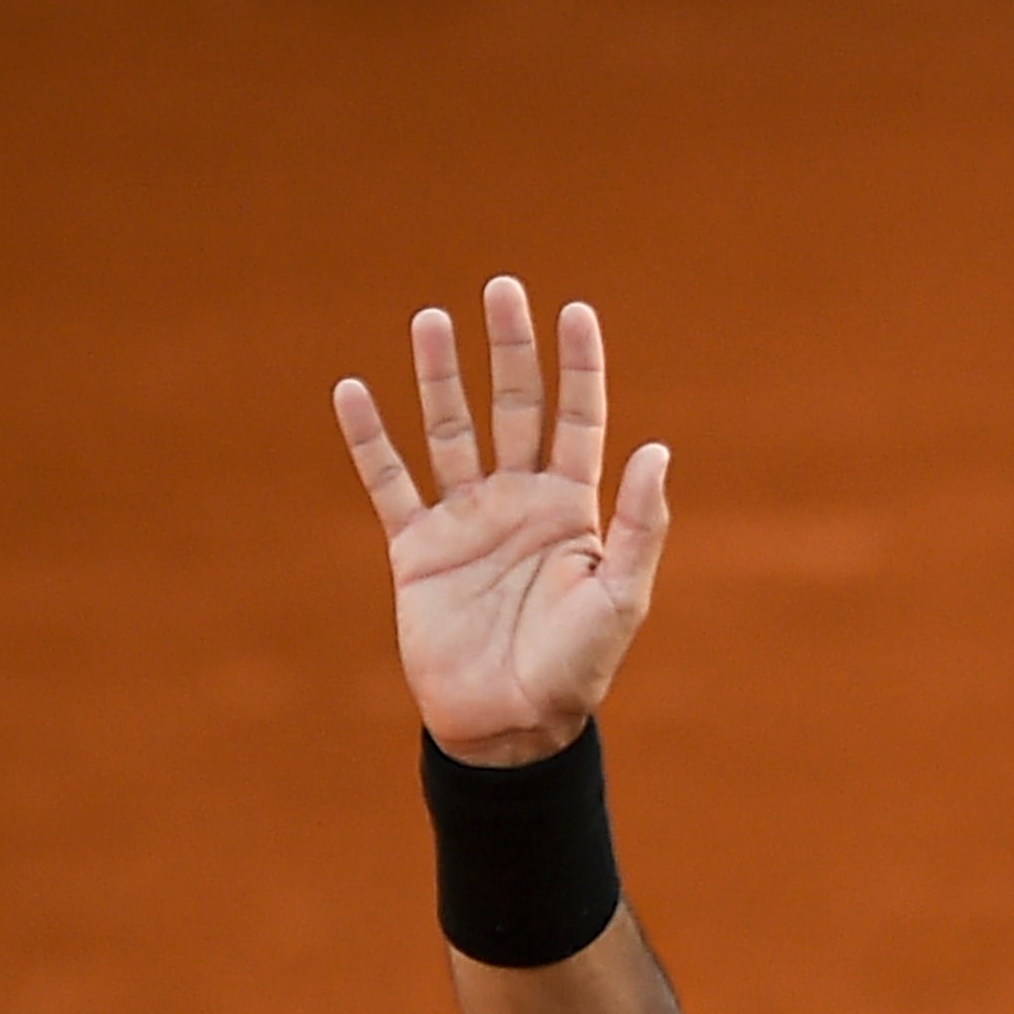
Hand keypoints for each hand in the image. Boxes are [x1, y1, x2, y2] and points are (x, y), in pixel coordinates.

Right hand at [332, 278, 670, 765]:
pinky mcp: (417, 549)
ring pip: (449, 430)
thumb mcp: (621, 597)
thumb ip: (639, 525)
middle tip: (502, 287)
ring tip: (432, 319)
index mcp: (573, 510)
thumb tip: (658, 449)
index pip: (578, 419)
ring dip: (441, 376)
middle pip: (514, 407)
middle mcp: (519, 503)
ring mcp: (466, 521)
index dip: (578, 366)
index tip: (574, 310)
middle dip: (510, 349)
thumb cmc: (576, 670)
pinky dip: (369, 439)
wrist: (510, 726)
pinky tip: (354, 391)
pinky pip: (389, 482)